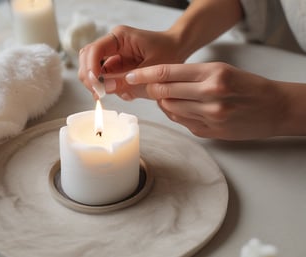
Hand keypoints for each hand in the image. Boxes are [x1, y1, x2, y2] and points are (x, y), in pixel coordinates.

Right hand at [78, 25, 182, 98]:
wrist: (179, 49)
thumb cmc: (169, 52)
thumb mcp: (150, 68)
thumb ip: (127, 80)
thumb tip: (105, 89)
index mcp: (119, 37)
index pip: (94, 50)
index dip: (91, 68)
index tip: (95, 85)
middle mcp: (112, 45)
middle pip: (87, 59)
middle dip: (90, 78)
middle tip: (99, 94)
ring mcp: (113, 56)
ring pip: (93, 70)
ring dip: (99, 84)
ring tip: (114, 93)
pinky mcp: (117, 67)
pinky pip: (105, 78)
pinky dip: (110, 88)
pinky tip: (124, 92)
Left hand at [124, 62, 296, 139]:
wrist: (274, 108)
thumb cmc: (248, 86)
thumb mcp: (222, 70)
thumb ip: (191, 76)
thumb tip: (161, 83)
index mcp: (213, 74)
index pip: (167, 73)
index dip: (145, 74)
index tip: (132, 76)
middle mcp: (210, 95)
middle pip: (163, 92)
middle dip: (150, 89)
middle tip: (146, 87)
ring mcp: (209, 116)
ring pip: (169, 109)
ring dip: (162, 103)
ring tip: (169, 97)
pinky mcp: (208, 132)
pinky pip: (180, 121)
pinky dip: (174, 114)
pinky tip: (181, 109)